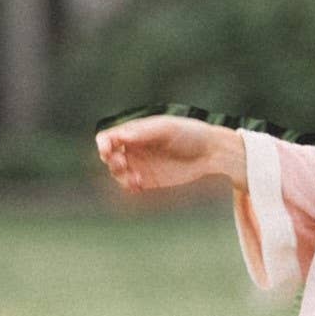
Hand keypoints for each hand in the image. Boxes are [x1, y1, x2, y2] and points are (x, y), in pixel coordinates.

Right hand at [95, 116, 240, 197]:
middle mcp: (134, 148)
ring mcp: (140, 165)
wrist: (211, 154)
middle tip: (123, 164)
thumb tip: (121, 135)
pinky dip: (130, 187)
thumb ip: (144, 132)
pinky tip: (139, 185)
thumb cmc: (190, 134)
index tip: (107, 150)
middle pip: (109, 156)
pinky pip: (130, 186)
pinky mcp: (148, 181)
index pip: (108, 137)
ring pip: (117, 173)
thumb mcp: (167, 128)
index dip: (103, 144)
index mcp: (134, 132)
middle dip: (111, 161)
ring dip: (120, 176)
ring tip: (135, 179)